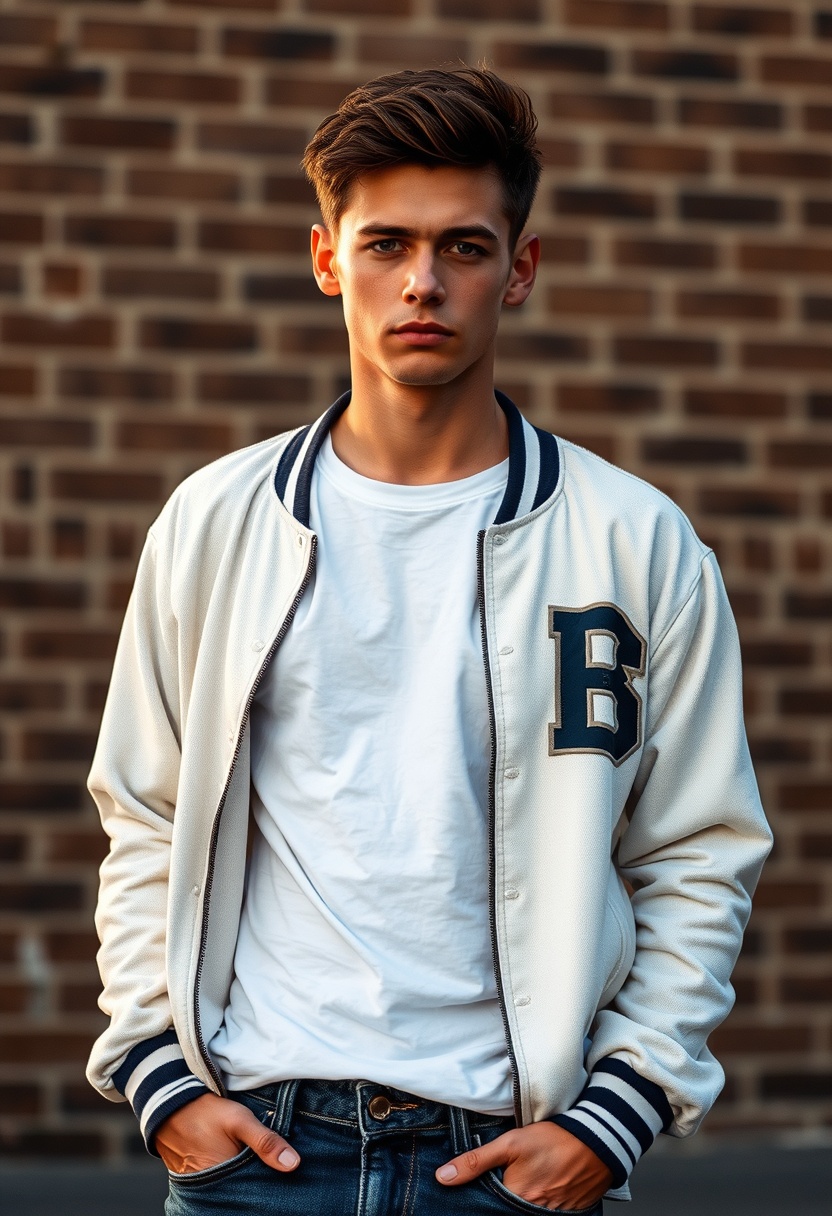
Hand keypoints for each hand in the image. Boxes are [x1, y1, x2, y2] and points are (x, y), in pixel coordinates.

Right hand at [156, 1092, 300, 1175]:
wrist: (169, 1105)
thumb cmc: (206, 1112)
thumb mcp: (240, 1121)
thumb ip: (266, 1142)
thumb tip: (293, 1164)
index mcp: (223, 1177)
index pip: (254, 1189)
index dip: (267, 1181)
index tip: (280, 1172)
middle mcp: (210, 1187)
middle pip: (241, 1189)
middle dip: (254, 1180)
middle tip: (264, 1164)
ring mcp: (199, 1184)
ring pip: (229, 1185)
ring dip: (241, 1177)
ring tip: (250, 1162)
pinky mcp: (192, 1178)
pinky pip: (215, 1182)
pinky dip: (226, 1174)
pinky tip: (233, 1161)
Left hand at [436, 1120, 612, 1210]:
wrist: (597, 1141)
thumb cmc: (553, 1139)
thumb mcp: (509, 1143)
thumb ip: (475, 1162)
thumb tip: (443, 1178)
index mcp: (516, 1198)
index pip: (490, 1204)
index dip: (486, 1195)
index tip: (490, 1181)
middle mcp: (534, 1213)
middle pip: (509, 1208)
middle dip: (504, 1197)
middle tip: (515, 1175)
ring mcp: (553, 1215)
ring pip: (527, 1211)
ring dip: (525, 1199)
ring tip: (530, 1178)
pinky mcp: (568, 1214)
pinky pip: (548, 1213)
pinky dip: (543, 1202)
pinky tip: (544, 1184)